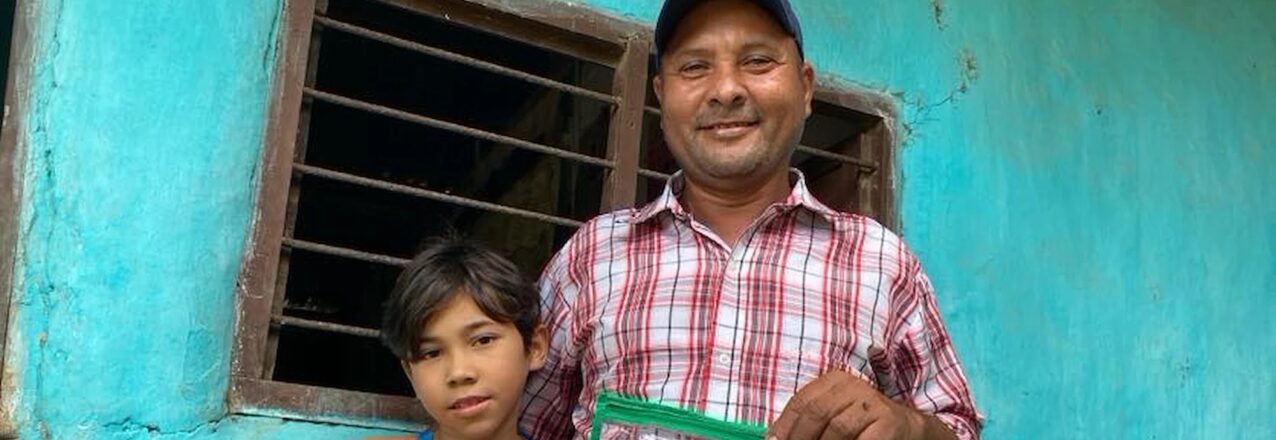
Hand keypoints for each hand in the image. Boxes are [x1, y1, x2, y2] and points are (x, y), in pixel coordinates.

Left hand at [766, 370, 923, 439]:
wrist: (908, 428)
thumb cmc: (863, 425)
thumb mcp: (836, 413)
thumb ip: (810, 421)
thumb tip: (775, 438)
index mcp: (835, 380)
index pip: (802, 401)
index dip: (784, 425)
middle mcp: (853, 385)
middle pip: (816, 412)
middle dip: (800, 437)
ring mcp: (872, 402)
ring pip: (837, 427)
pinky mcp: (888, 422)